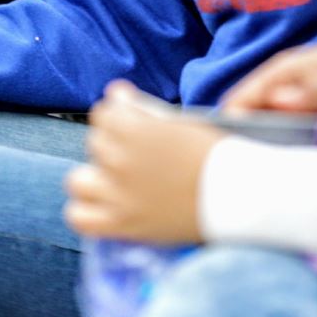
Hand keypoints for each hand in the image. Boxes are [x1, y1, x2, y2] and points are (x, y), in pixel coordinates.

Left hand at [64, 82, 222, 244]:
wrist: (239, 196)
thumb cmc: (215, 154)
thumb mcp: (179, 122)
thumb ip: (142, 108)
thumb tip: (114, 93)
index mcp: (134, 129)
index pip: (102, 114)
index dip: (117, 119)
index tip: (133, 127)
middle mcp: (120, 160)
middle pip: (94, 144)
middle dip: (112, 146)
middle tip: (138, 157)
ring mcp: (118, 195)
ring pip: (77, 180)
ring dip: (95, 178)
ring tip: (117, 182)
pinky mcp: (122, 224)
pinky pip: (79, 217)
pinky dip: (86, 211)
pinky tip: (105, 206)